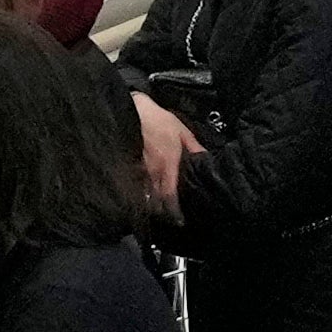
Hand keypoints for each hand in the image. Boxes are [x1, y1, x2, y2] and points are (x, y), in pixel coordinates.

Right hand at [128, 93, 198, 212]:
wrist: (131, 110)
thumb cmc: (158, 120)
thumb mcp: (182, 131)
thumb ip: (194, 148)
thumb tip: (206, 159)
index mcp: (167, 165)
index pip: (170, 195)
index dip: (174, 211)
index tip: (180, 221)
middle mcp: (151, 172)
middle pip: (156, 201)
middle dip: (163, 213)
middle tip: (170, 220)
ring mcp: (136, 171)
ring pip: (143, 196)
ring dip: (150, 206)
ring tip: (157, 214)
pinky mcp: (125, 166)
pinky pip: (132, 186)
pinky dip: (138, 194)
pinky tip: (141, 199)